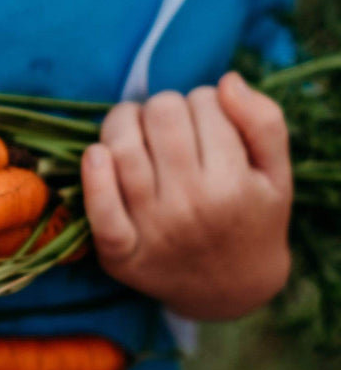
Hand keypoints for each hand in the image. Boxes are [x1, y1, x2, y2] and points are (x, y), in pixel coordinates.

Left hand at [81, 72, 292, 320]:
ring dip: (123, 123)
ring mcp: (152, 229)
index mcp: (233, 182)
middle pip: (160, 118)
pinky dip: (92, 175)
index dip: (202, 101)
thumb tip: (225, 82)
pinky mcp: (120, 253)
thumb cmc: (253, 218)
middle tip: (165, 121)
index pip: (202, 105)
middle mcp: (191, 205)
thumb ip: (263, 122)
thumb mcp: (276, 174)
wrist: (231, 288)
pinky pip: (99, 208)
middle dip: (162, 106)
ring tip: (133, 127)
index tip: (204, 120)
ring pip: (124, 148)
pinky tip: (96, 154)